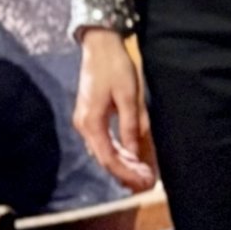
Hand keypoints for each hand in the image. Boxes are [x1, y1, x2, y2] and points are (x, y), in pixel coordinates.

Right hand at [75, 27, 157, 191]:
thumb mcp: (128, 97)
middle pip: (104, 159)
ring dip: (122, 164)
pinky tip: (131, 157)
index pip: (109, 158)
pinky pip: (102, 142)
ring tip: (142, 174)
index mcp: (91, 123)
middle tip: (146, 184)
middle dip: (125, 173)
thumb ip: (131, 127)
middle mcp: (84, 126)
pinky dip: (117, 152)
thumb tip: (135, 154)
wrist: (100, 45)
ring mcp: (84, 121)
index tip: (144, 183)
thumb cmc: (115, 68)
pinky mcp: (90, 116)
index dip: (127, 173)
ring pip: (103, 152)